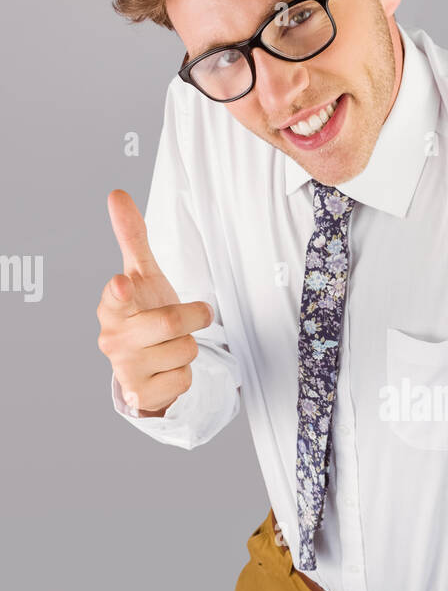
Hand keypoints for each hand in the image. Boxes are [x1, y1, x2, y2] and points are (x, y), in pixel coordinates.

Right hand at [96, 190, 213, 415]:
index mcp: (112, 307)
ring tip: (170, 347)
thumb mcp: (142, 277)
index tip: (123, 282)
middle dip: (192, 317)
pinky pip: (185, 379)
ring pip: (185, 351)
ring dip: (188, 348)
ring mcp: (125, 369)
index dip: (121, 291)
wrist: (144, 367)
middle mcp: (113, 338)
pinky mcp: (141, 396)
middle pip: (171, 323)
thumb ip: (132, 237)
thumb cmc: (143, 314)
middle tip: (192, 315)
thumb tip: (117, 194)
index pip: (115, 296)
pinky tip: (168, 370)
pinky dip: (185, 374)